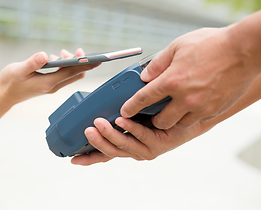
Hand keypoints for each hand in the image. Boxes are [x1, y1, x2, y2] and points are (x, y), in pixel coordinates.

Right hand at [0, 48, 99, 134]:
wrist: (4, 96)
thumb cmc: (9, 83)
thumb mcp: (18, 70)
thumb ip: (32, 63)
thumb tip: (45, 55)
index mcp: (48, 83)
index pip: (72, 72)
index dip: (85, 65)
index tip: (95, 58)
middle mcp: (53, 86)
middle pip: (76, 74)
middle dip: (82, 63)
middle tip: (78, 51)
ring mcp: (52, 86)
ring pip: (70, 74)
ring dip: (71, 63)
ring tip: (63, 53)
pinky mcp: (49, 84)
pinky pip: (63, 75)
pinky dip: (64, 65)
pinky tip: (55, 58)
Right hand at [71, 117, 210, 165]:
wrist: (187, 118)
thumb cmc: (159, 115)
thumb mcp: (133, 116)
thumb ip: (119, 113)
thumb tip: (103, 102)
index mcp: (127, 145)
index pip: (105, 154)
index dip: (89, 158)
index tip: (74, 159)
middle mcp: (135, 150)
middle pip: (111, 151)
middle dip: (97, 142)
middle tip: (87, 130)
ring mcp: (146, 149)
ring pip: (124, 145)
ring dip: (110, 135)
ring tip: (98, 123)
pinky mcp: (158, 143)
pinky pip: (141, 135)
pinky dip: (130, 128)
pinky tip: (121, 120)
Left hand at [120, 27, 259, 129]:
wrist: (245, 50)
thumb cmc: (211, 44)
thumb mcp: (178, 46)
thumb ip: (158, 63)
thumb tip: (145, 76)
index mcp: (172, 80)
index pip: (144, 99)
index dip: (131, 107)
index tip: (124, 112)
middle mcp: (184, 98)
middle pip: (160, 121)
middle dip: (154, 118)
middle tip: (155, 111)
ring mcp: (201, 107)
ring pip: (179, 124)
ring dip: (173, 118)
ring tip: (175, 108)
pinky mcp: (214, 110)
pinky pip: (197, 120)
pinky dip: (191, 115)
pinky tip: (193, 104)